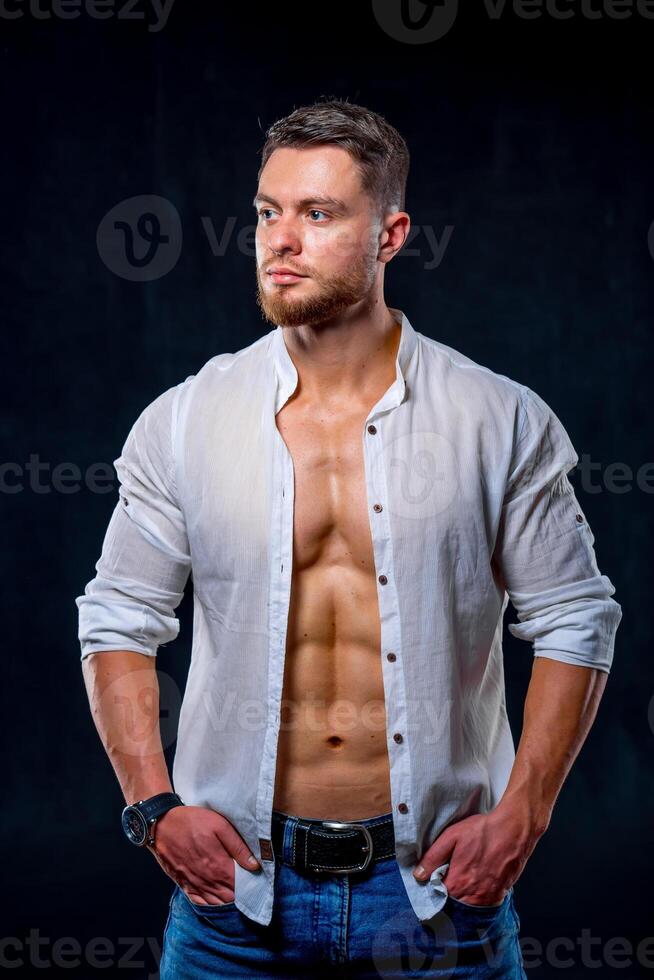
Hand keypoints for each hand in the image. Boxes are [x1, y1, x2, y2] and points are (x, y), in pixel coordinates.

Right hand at [146, 805, 260, 905]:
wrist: (162, 824)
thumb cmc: (193, 822)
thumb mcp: (220, 826)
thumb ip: (238, 847)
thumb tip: (254, 865)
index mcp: (218, 866)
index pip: (239, 886)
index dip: (248, 885)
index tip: (253, 878)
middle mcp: (206, 880)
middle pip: (228, 897)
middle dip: (238, 893)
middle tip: (245, 883)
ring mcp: (193, 884)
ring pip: (214, 902)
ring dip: (225, 899)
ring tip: (232, 889)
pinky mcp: (182, 883)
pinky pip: (198, 901)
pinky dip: (208, 902)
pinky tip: (215, 897)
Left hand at [412, 803, 545, 905]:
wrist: (513, 830)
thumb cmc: (482, 831)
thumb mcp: (451, 836)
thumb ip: (433, 857)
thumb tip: (418, 875)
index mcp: (456, 882)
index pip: (437, 898)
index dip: (433, 892)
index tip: (432, 885)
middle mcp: (472, 895)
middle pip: (453, 906)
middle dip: (447, 899)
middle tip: (446, 885)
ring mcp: (487, 897)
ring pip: (469, 908)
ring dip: (462, 901)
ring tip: (461, 885)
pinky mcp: (500, 894)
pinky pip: (484, 905)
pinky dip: (477, 900)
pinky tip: (475, 886)